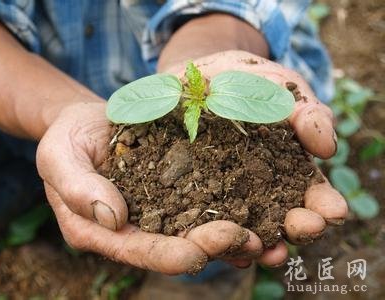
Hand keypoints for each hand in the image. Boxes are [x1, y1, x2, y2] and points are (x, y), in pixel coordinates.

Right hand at [36, 102, 285, 273]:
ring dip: (233, 237)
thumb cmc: (70, 136)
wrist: (91, 121)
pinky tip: (261, 212)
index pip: (139, 249)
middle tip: (251, 239)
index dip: (170, 254)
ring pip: (199, 232)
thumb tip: (111, 217)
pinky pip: (207, 204)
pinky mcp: (178, 191)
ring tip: (268, 234)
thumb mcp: (58, 154)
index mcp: (101, 229)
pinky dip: (234, 210)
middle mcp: (135, 229)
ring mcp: (159, 212)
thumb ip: (76, 186)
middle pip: (177, 247)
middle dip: (213, 247)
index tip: (202, 251)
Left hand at [162, 50, 347, 261]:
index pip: (310, 195)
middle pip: (279, 221)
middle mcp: (257, 193)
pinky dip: (205, 236)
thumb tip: (327, 148)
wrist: (194, 78)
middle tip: (303, 228)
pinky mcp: (188, 198)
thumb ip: (304, 113)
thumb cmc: (243, 82)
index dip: (324, 206)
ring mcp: (222, 198)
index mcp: (286, 170)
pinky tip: (210, 244)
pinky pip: (196, 223)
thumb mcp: (277, 87)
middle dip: (295, 229)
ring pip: (240, 230)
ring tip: (261, 249)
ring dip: (253, 244)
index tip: (332, 211)